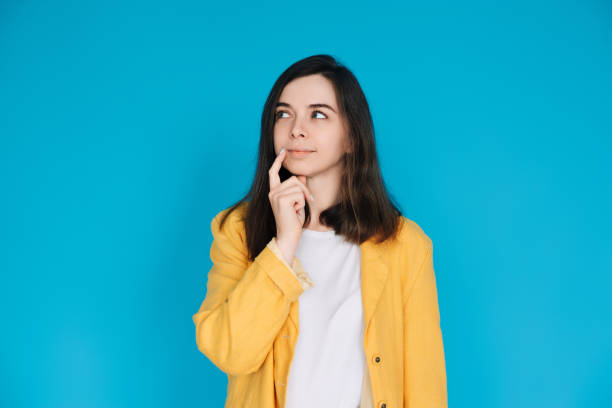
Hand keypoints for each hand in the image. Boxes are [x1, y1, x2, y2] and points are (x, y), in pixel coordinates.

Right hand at [268, 147, 314, 262]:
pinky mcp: (282, 200)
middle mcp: (272, 192)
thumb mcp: (297, 202)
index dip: (279, 161)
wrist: (288, 235)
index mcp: (273, 192)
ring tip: (297, 209)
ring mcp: (275, 195)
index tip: (283, 151)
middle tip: (307, 202)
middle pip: (294, 179)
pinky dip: (302, 203)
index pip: (273, 172)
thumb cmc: (292, 221)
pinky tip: (295, 212)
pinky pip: (299, 194)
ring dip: (303, 198)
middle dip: (304, 189)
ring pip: (298, 186)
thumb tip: (301, 176)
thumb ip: (297, 189)